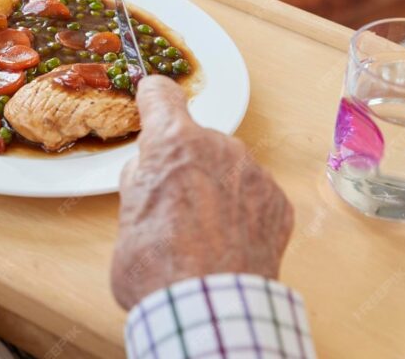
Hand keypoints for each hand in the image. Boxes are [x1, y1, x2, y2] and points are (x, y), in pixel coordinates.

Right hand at [110, 75, 293, 311]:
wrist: (207, 309)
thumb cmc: (157, 265)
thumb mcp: (126, 214)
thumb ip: (141, 179)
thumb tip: (151, 169)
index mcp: (172, 142)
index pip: (161, 95)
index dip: (153, 98)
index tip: (152, 100)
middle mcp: (218, 146)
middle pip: (197, 140)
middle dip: (185, 162)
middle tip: (171, 204)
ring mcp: (253, 173)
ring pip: (228, 166)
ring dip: (216, 186)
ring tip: (202, 231)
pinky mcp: (278, 202)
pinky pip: (254, 194)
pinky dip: (242, 211)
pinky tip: (227, 241)